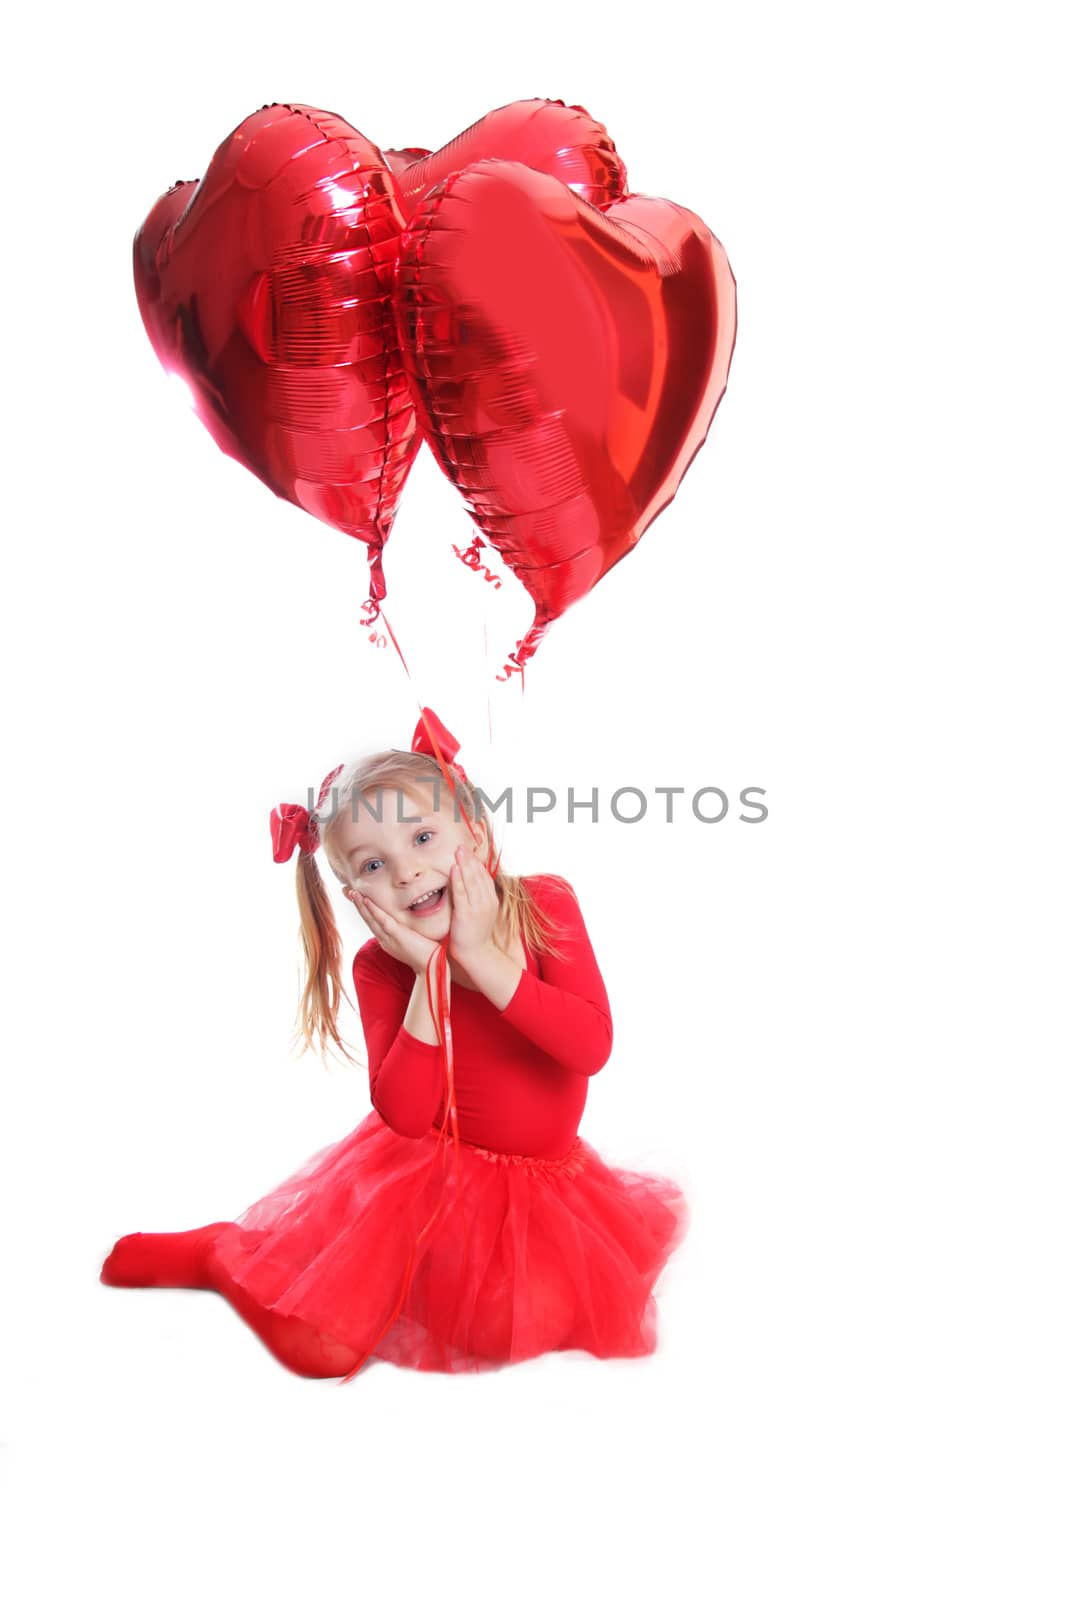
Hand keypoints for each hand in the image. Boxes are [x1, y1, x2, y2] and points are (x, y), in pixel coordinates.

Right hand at [350, 888, 441, 976]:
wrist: (432, 968)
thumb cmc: (426, 954)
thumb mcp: (412, 941)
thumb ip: (406, 932)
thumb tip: (408, 923)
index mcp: (387, 941)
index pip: (372, 923)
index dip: (363, 910)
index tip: (357, 899)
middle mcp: (384, 940)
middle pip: (368, 919)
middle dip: (358, 905)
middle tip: (348, 891)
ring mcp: (389, 938)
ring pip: (371, 919)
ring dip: (361, 905)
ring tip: (353, 893)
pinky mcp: (396, 935)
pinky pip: (382, 920)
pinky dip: (373, 910)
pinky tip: (366, 900)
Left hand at [447, 843, 499, 967]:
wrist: (477, 954)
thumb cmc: (475, 934)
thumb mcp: (481, 913)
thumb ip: (478, 898)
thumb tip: (471, 884)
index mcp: (491, 900)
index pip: (484, 877)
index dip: (477, 863)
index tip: (469, 851)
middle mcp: (487, 901)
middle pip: (479, 875)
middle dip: (470, 859)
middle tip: (462, 845)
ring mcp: (477, 908)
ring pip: (471, 881)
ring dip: (465, 864)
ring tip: (459, 851)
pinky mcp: (466, 914)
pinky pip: (462, 893)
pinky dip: (458, 880)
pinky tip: (454, 869)